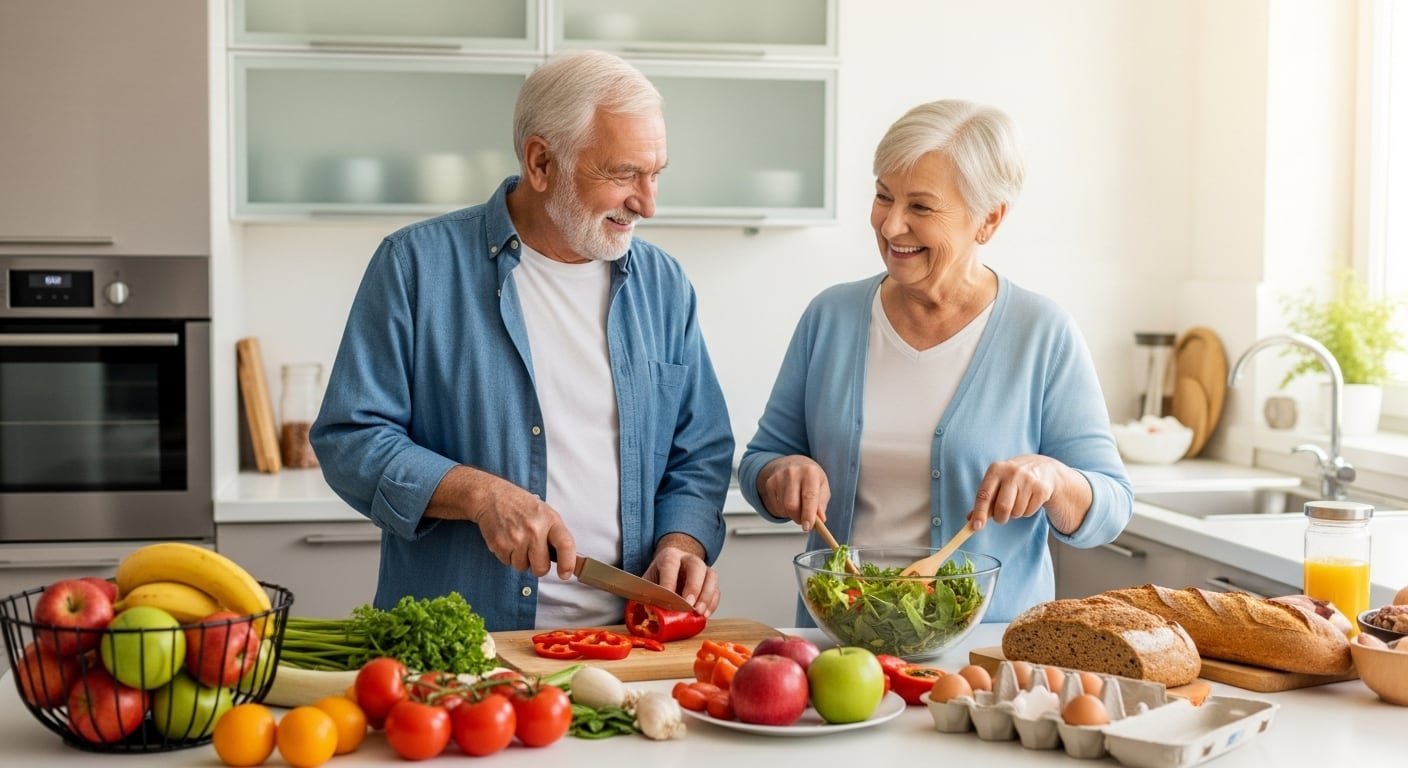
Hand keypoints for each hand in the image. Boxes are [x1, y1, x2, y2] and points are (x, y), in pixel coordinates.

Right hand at [427, 467, 576, 579]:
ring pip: (522, 567)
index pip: (565, 545)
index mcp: (550, 520)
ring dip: (520, 559)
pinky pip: (507, 563)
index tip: (565, 574)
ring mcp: (516, 538)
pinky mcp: (500, 544)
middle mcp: (534, 529)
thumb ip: (556, 535)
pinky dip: (507, 555)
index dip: (568, 564)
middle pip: (541, 567)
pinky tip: (507, 539)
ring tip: (517, 540)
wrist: (492, 497)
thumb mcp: (544, 513)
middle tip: (533, 553)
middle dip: (538, 566)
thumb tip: (569, 561)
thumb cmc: (521, 506)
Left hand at [643, 533, 718, 616]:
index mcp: (669, 556)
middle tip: (689, 605)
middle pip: (696, 567)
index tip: (669, 600)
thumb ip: (646, 595)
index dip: (670, 582)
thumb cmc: (658, 579)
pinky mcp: (710, 582)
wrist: (670, 571)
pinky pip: (716, 590)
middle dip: (693, 587)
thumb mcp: (647, 583)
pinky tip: (705, 614)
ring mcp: (702, 569)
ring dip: (706, 596)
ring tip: (699, 613)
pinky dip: (712, 603)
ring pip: (711, 577)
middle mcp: (688, 559)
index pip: (671, 564)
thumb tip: (644, 612)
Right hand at [756, 455, 830, 530]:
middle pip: (792, 505)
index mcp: (810, 472)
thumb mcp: (822, 487)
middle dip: (798, 518)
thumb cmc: (810, 478)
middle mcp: (793, 472)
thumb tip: (819, 519)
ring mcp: (779, 477)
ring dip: (791, 513)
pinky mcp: (770, 483)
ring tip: (797, 504)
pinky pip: (775, 505)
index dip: (808, 514)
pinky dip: (783, 509)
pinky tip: (788, 500)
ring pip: (783, 507)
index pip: (809, 497)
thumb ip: (821, 504)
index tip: (807, 527)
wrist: (793, 464)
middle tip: (804, 521)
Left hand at [968, 454, 1088, 533]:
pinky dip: (1026, 511)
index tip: (976, 527)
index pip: (984, 494)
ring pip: (1016, 512)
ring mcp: (1029, 480)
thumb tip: (971, 520)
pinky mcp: (1042, 489)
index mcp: (996, 469)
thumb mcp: (996, 481)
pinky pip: (1029, 512)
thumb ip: (984, 500)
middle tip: (1000, 517)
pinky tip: (1029, 499)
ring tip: (1017, 501)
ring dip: (1014, 513)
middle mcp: (1012, 472)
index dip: (980, 512)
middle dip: (1000, 518)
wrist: (1043, 467)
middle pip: (1002, 507)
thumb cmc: (1012, 478)